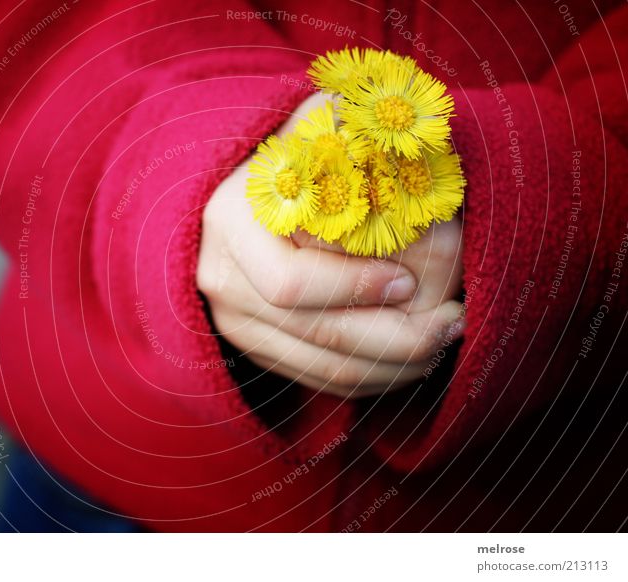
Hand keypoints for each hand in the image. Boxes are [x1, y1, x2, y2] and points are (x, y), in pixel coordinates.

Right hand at [196, 94, 464, 397]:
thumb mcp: (295, 132)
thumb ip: (334, 122)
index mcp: (231, 225)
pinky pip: (318, 380)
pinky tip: (413, 361)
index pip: (290, 283)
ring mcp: (236, 323)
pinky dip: (371, 379)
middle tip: (451, 323)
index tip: (410, 280)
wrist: (219, 208)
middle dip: (393, 338)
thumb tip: (390, 118)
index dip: (354, 288)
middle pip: (314, 333)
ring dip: (393, 365)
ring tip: (445, 342)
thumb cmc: (274, 166)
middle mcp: (224, 282)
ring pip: (323, 368)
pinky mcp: (254, 350)